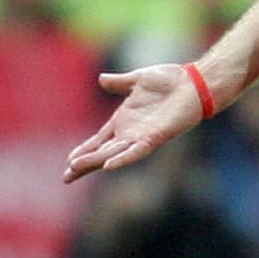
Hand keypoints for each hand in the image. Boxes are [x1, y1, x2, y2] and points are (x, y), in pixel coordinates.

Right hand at [63, 63, 205, 182]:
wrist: (193, 83)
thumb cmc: (170, 81)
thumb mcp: (137, 80)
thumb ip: (119, 82)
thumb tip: (102, 79)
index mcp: (123, 121)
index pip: (98, 141)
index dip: (83, 151)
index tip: (68, 163)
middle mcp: (130, 133)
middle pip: (101, 153)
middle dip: (83, 164)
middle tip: (66, 177)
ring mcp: (141, 137)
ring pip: (112, 154)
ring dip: (95, 161)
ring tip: (76, 169)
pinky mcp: (154, 137)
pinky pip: (136, 151)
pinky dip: (122, 158)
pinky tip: (109, 166)